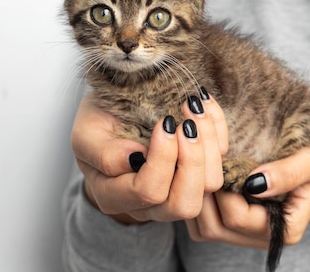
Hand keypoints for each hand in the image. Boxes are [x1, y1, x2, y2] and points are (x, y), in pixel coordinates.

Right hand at [71, 92, 227, 223]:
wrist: (115, 112)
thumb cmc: (98, 123)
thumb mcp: (86, 132)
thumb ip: (100, 152)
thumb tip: (132, 160)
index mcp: (115, 197)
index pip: (149, 192)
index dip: (162, 159)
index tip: (163, 123)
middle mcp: (149, 204)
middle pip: (184, 204)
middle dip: (193, 160)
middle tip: (186, 123)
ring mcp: (178, 190)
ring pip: (210, 186)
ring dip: (210, 145)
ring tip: (195, 110)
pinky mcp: (200, 173)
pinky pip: (223, 162)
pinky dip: (219, 131)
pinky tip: (205, 106)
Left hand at [186, 133, 309, 258]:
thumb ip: (289, 173)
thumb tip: (255, 183)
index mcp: (285, 228)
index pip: (238, 218)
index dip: (223, 189)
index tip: (219, 155)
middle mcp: (264, 238)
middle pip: (215, 227)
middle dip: (203, 191)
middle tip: (198, 155)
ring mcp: (247, 234)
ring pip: (204, 228)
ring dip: (196, 196)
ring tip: (196, 163)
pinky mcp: (235, 224)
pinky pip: (204, 221)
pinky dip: (197, 198)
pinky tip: (199, 172)